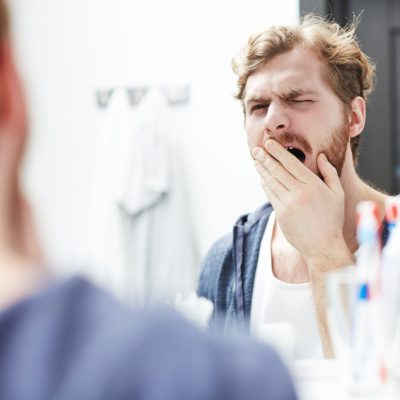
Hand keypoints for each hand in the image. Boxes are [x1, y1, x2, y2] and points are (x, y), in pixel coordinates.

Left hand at [252, 139, 347, 270]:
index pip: (291, 163)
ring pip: (271, 182)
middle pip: (278, 171)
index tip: (269, 143)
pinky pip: (270, 195)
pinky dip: (265, 185)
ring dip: (262, 170)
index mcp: (313, 185)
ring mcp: (288, 204)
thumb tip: (320, 156)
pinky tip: (262, 177)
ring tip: (256, 160)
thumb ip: (329, 172)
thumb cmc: (332, 219)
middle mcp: (299, 193)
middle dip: (265, 158)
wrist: (323, 247)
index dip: (278, 152)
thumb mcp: (337, 193)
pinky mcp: (281, 214)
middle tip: (256, 149)